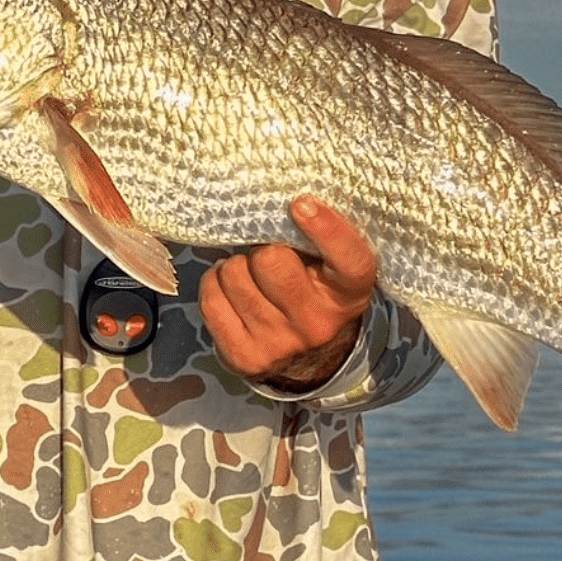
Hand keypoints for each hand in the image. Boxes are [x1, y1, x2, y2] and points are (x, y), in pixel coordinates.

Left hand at [199, 196, 377, 391]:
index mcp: (349, 294)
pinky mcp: (245, 357)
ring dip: (236, 266)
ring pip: (234, 275)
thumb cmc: (314, 291)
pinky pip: (211, 300)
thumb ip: (314, 239)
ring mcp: (281, 344)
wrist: (308, 359)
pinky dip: (214, 284)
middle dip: (262, 247)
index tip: (301, 204)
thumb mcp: (331, 268)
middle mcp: (319, 323)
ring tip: (249, 273)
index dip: (327, 230)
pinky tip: (230, 288)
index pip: (350, 260)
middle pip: (271, 261)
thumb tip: (273, 202)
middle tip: (267, 252)